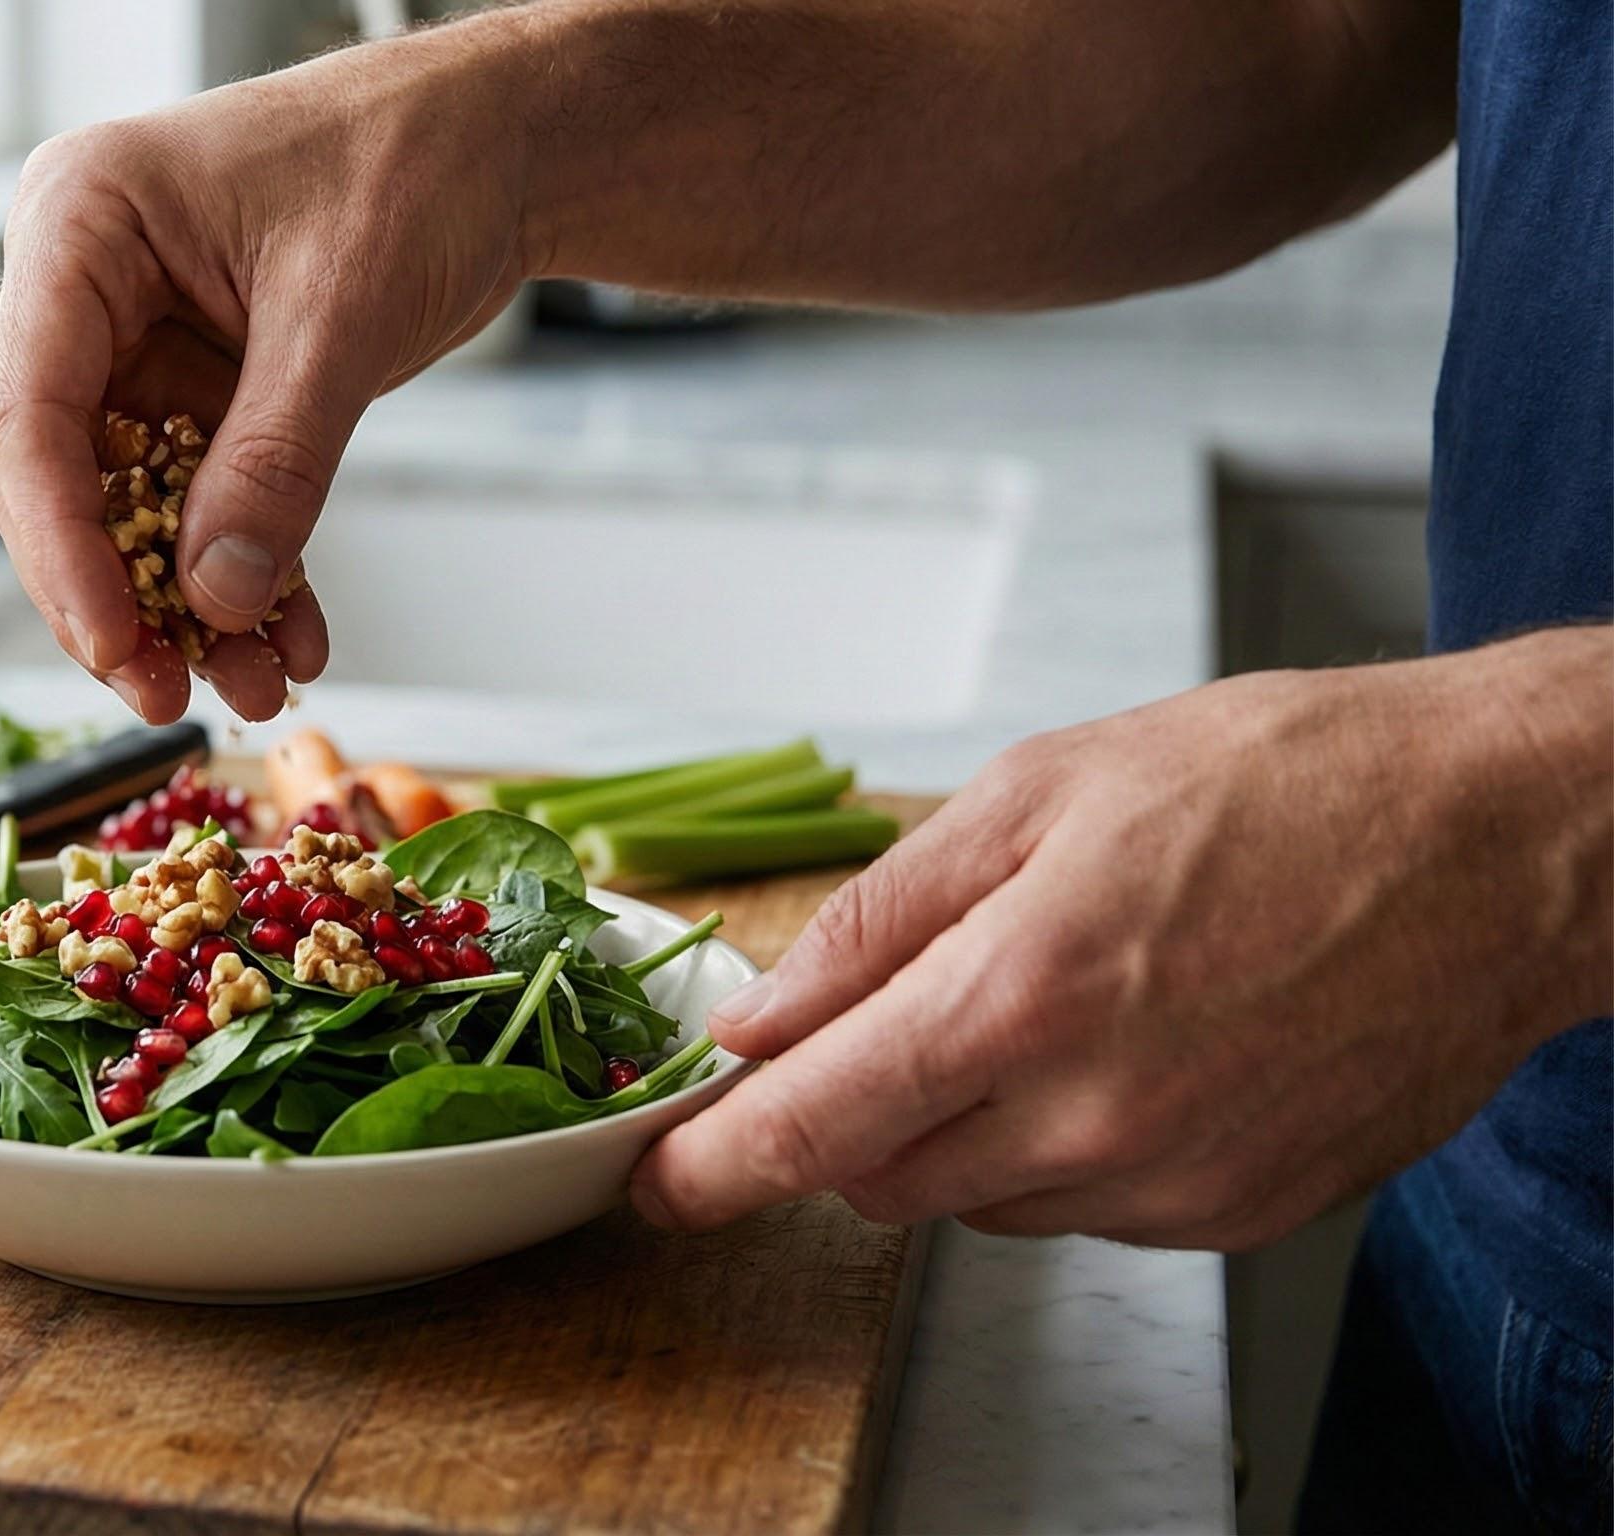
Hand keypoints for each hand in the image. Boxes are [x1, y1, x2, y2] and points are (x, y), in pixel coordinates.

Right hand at [0, 18, 541, 720]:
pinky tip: (294, 640)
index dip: (61, 550)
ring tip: (256, 687)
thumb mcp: (342, 311)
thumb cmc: (415, 157)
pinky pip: (205, 508)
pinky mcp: (203, 393)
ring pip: (129, 513)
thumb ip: (275, 458)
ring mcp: (141, 347)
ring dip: (188, 609)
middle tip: (170, 694)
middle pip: (57, 482)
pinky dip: (248, 577)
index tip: (116, 646)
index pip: (29, 417)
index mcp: (78, 228)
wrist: (503, 139)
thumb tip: (216, 593)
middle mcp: (87, 293)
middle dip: (117, 599)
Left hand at [630, 627, 1613, 1248]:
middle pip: (879, 1177)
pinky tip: (1132, 1044)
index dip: (714, 1166)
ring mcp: (1171, 1183)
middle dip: (849, 1111)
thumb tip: (762, 1014)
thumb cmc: (1283, 782)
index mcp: (1025, 998)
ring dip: (959, 1125)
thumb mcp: (1042, 789)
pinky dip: (1060, 1145)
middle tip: (886, 1016)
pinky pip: (1082, 1208)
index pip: (814, 1128)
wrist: (1501, 842)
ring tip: (1055, 995)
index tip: (657, 1182)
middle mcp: (1093, 1120)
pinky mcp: (1235, 1215)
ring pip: (977, 1199)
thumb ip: (878, 918)